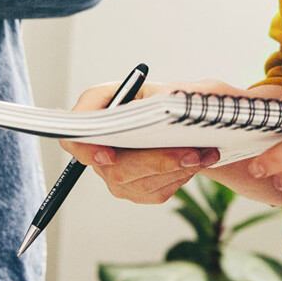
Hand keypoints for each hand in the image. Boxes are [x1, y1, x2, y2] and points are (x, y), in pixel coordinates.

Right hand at [60, 78, 249, 204]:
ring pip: (138, 183)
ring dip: (176, 170)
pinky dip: (179, 178)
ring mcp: (113, 169)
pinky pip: (154, 192)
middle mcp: (101, 141)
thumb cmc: (179, 100)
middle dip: (157, 161)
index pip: (76, 131)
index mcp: (103, 106)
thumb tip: (165, 109)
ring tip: (206, 154)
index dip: (85, 147)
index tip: (109, 156)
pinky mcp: (132, 188)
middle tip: (192, 154)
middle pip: (115, 167)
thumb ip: (169, 96)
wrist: (193, 123)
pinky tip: (196, 163)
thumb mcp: (177, 88)